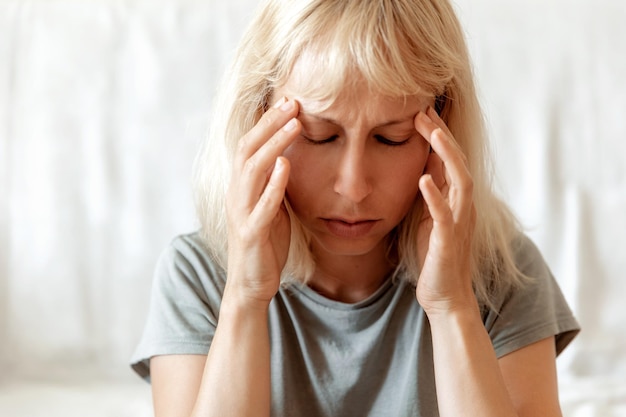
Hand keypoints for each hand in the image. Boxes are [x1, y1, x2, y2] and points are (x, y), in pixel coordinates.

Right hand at [225, 97, 300, 306]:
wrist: (251, 283)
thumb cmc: (264, 242)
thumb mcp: (270, 205)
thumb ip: (274, 181)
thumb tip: (287, 154)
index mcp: (241, 186)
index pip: (249, 144)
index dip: (267, 121)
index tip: (290, 100)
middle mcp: (236, 194)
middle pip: (247, 149)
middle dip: (270, 123)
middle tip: (293, 101)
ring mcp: (241, 213)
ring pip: (252, 170)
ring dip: (274, 144)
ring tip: (295, 124)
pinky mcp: (251, 233)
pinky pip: (261, 205)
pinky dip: (273, 184)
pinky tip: (286, 166)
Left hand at [413, 107, 477, 315]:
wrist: (446, 297)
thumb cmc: (436, 258)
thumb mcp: (430, 218)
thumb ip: (431, 193)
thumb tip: (424, 165)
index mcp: (456, 200)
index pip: (450, 159)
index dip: (438, 135)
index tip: (421, 111)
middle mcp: (462, 207)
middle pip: (457, 162)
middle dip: (441, 135)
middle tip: (424, 110)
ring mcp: (459, 223)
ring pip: (460, 181)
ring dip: (446, 155)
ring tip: (432, 132)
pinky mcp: (448, 242)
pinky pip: (445, 215)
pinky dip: (435, 196)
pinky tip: (423, 180)